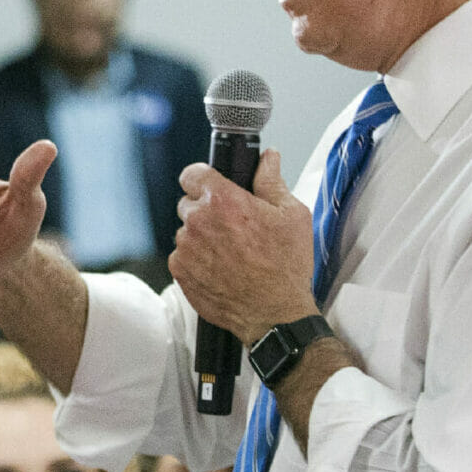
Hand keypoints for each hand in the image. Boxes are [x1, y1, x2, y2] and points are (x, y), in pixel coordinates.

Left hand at [169, 150, 317, 344]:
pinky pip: (182, 255)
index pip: (192, 173)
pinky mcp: (180, 271)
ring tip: (231, 252)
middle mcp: (198, 222)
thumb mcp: (292, 216)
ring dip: (202, 237)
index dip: (203, 178)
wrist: (274, 313)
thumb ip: (272, 181)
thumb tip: (268, 157)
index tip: (211, 186)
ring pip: (186, 231)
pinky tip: (221, 268)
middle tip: (233, 227)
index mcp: (223, 201)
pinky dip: (196, 259)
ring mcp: (186, 248)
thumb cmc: (286, 266)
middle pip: (189, 203)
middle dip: (207, 210)